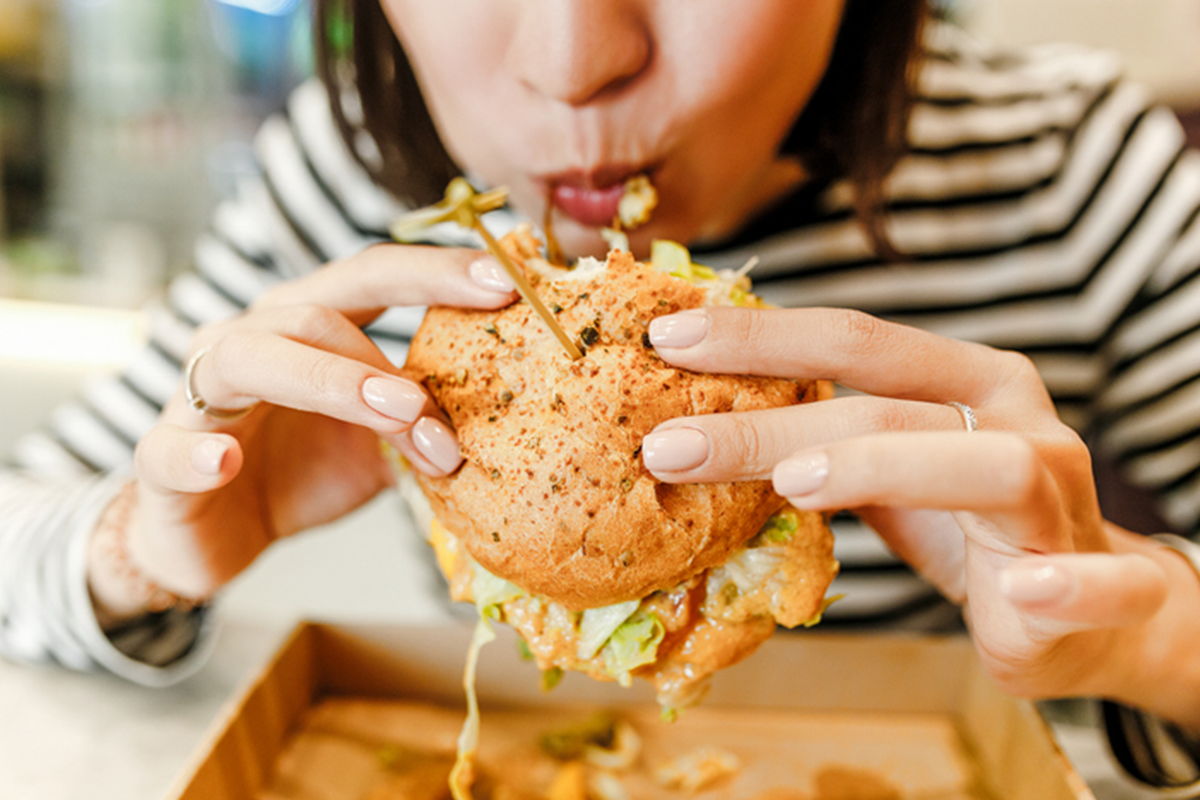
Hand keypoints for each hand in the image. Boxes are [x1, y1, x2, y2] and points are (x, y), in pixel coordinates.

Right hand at [93, 245, 516, 613]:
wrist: (214, 535)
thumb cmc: (301, 471)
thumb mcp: (379, 444)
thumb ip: (425, 420)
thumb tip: (514, 412)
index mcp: (307, 326)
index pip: (371, 278)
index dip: (433, 272)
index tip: (504, 283)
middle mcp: (252, 339)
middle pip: (315, 311)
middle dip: (386, 355)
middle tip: (440, 399)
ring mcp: (201, 394)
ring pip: (252, 359)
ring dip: (330, 385)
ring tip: (394, 416)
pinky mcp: (162, 458)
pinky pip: (171, 448)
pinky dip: (197, 453)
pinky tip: (224, 462)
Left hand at [640, 306, 1199, 724]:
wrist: (1088, 607)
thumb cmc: (966, 522)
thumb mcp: (886, 472)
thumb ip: (821, 442)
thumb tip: (694, 426)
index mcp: (966, 379)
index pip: (855, 340)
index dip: (761, 337)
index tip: (666, 341)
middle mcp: (1017, 419)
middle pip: (889, 405)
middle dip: (771, 424)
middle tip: (670, 447)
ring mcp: (1063, 496)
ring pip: (988, 466)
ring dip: (885, 469)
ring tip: (794, 487)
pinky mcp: (1108, 580)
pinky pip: (1102, 581)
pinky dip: (1066, 586)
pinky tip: (1020, 592)